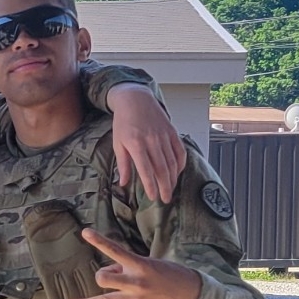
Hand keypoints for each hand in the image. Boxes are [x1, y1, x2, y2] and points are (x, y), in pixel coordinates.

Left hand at [65, 230, 200, 298]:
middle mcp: (135, 282)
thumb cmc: (169, 274)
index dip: (99, 241)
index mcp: (139, 264)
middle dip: (102, 276)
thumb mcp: (150, 263)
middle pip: (105, 278)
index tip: (85, 232)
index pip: (115, 250)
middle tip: (110, 277)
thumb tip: (110, 272)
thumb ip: (127, 266)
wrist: (190, 293)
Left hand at [108, 84, 186, 202]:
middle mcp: (152, 141)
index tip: (153, 197)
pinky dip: (180, 164)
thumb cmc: (124, 122)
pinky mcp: (172, 132)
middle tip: (165, 199)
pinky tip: (178, 173)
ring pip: (172, 162)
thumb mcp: (118, 143)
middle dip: (165, 186)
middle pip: (162, 169)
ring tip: (171, 189)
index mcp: (136, 144)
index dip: (151, 186)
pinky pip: (180, 151)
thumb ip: (123, 164)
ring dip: (173, 178)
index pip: (146, 170)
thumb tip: (123, 183)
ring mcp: (164, 136)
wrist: (136, 99)